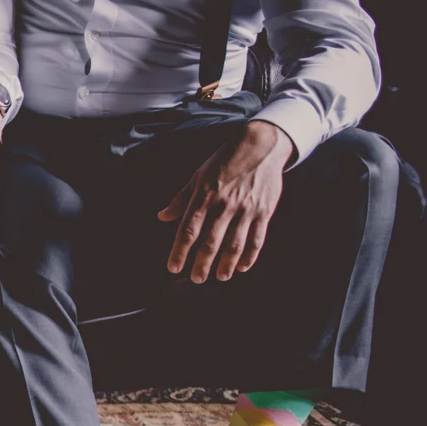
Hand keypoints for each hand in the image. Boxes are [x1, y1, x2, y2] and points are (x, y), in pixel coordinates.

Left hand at [158, 120, 293, 281]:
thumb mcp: (198, 175)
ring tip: (219, 277)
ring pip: (234, 244)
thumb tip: (163, 216)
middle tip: (196, 279)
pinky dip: (250, 255)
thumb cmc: (225, 161)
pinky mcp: (264, 211)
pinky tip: (242, 267)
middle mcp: (224, 205)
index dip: (179, 251)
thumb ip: (181, 199)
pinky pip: (256, 238)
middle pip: (210, 242)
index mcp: (204, 196)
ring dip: (226, 264)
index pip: (188, 230)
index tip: (173, 267)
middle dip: (201, 264)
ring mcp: (246, 209)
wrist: (261, 145)